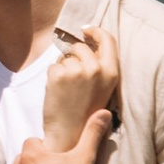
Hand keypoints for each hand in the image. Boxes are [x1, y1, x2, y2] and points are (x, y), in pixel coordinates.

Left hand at [42, 23, 118, 152]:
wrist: (70, 133)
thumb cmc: (86, 110)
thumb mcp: (103, 86)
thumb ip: (100, 65)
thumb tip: (86, 40)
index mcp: (111, 72)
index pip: (107, 40)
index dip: (96, 31)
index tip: (86, 30)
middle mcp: (96, 69)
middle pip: (80, 47)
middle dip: (73, 57)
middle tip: (73, 80)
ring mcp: (77, 71)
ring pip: (65, 57)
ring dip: (63, 68)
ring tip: (67, 90)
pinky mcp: (58, 74)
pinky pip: (53, 66)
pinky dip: (52, 77)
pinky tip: (58, 93)